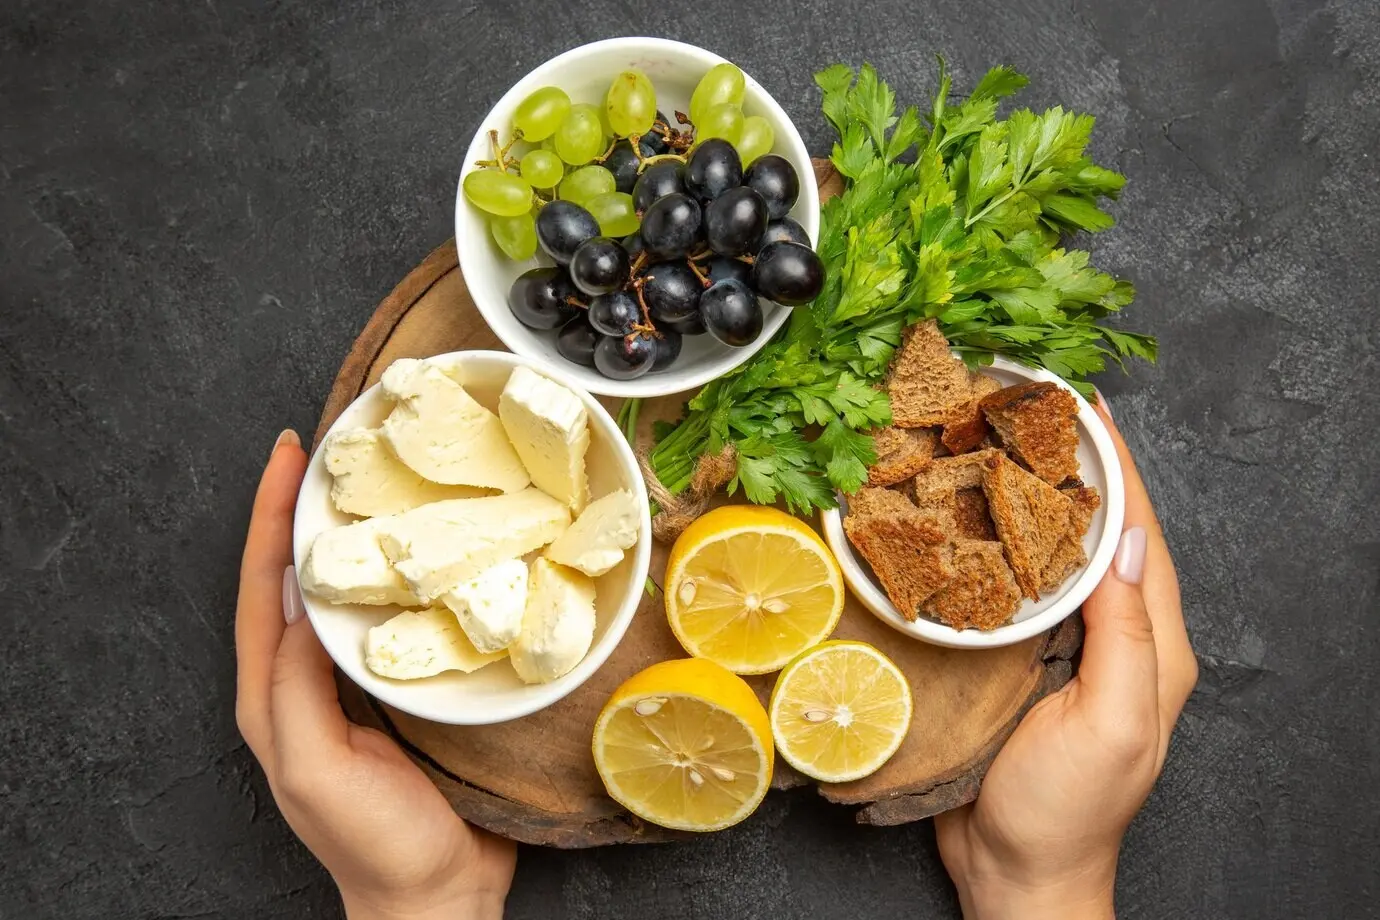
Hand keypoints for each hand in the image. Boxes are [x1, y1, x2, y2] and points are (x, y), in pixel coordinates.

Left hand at [235, 430, 515, 919]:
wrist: (438, 894)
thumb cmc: (377, 845)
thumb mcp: (317, 769)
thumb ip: (298, 690)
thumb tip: (304, 603)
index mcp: (273, 695)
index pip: (261, 587)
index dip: (270, 517)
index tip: (291, 456)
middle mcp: (307, 681)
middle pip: (298, 577)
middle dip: (307, 510)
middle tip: (336, 452)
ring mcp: (355, 685)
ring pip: (348, 592)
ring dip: (357, 536)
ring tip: (381, 485)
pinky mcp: (402, 690)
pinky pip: (394, 619)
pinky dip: (404, 577)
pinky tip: (431, 554)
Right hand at [934, 399, 1198, 919]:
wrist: (1017, 873)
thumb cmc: (1067, 810)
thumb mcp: (1111, 723)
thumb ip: (1130, 634)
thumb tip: (1129, 541)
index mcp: (1153, 647)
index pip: (1141, 537)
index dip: (1119, 469)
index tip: (1087, 408)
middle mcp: (1115, 639)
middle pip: (1100, 536)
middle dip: (1076, 470)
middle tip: (1035, 412)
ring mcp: (1066, 650)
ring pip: (1054, 558)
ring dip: (1032, 502)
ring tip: (997, 449)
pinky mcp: (1020, 663)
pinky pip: (1014, 593)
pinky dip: (995, 549)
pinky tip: (966, 524)